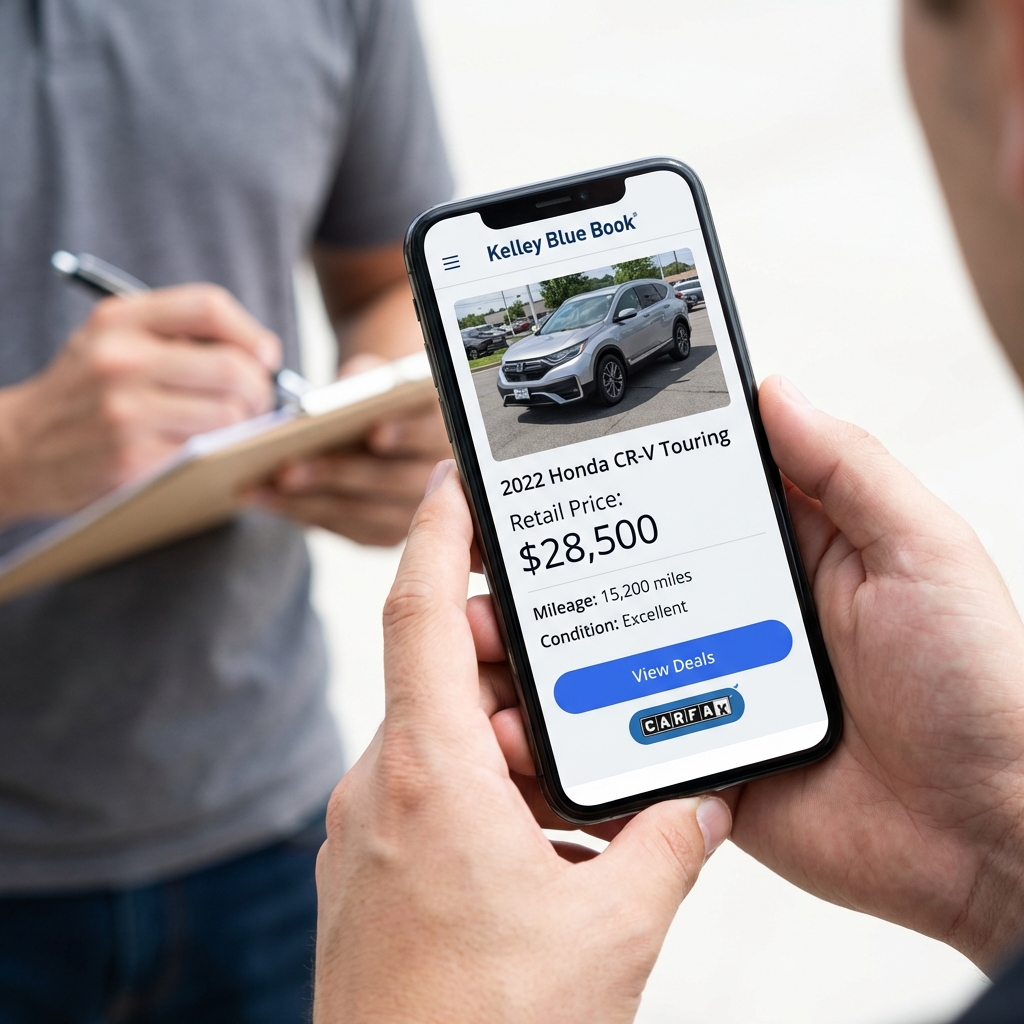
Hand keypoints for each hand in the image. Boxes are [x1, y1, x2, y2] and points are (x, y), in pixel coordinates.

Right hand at [0, 285, 279, 522]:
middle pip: (233, 368)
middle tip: (257, 403)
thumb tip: (261, 353)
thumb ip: (177, 335)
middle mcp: (120, 360)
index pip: (208, 305)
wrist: (17, 447)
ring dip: (245, 426)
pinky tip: (209, 453)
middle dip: (260, 389)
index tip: (265, 356)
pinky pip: (207, 453)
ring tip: (232, 429)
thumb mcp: (113, 342)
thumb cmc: (84, 394)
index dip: (251, 332)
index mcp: (119, 320)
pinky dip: (220, 454)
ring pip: (229, 415)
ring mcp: (125, 412)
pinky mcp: (132, 459)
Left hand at [256, 353, 450, 545]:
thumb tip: (344, 389)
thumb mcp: (378, 374)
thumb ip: (369, 376)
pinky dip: (303, 514)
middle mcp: (439, 482)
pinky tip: (268, 501)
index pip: (430, 435)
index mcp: (444, 434)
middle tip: (288, 469)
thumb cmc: (380, 396)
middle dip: (335, 474)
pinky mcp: (383, 534)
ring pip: (360, 513)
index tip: (376, 432)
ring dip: (305, 501)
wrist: (387, 421)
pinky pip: (343, 528)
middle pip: (389, 482)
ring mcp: (411, 514)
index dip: (405, 434)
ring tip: (259, 488)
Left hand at [313, 461, 731, 1023]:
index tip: (451, 477)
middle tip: (572, 656)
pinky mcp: (373, 874)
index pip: (418, 610)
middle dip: (507, 656)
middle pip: (441, 677)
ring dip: (505, 738)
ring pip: (440, 741)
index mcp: (428, 774)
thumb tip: (707, 804)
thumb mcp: (609, 930)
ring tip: (576, 764)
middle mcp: (382, 788)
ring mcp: (369, 833)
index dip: (435, 529)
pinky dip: (484, 790)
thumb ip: (667, 848)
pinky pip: (429, 796)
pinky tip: (543, 838)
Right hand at [489, 375, 1023, 972]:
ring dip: (548, 653)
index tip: (546, 461)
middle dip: (553, 569)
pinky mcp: (702, 757)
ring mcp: (713, 686)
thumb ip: (849, 468)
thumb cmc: (977, 685)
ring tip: (483, 639)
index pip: (683, 499)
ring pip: (610, 658)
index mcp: (784, 553)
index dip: (620, 477)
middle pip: (627, 579)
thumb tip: (772, 390)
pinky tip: (522, 727)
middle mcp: (736, 614)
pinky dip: (573, 736)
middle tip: (487, 558)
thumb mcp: (922, 552)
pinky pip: (624, 741)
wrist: (987, 837)